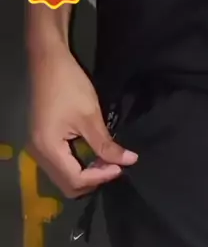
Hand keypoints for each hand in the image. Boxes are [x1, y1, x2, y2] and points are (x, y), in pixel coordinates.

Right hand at [28, 46, 137, 197]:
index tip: (120, 167)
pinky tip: (94, 156)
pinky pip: (62, 167)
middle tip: (113, 166)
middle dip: (93, 180)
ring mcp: (39, 149)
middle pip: (69, 185)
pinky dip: (79, 167)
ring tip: (106, 161)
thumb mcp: (90, 117)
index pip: (76, 179)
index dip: (100, 177)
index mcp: (48, 148)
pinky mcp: (43, 143)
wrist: (48, 60)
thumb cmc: (69, 85)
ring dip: (87, 175)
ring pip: (65, 178)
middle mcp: (39, 154)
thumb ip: (107, 144)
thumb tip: (130, 161)